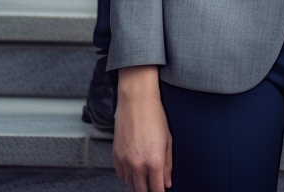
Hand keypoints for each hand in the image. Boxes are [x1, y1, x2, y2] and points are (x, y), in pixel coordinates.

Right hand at [114, 66, 171, 191]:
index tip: (162, 191)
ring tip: (145, 180)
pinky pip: (121, 175)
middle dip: (148, 190)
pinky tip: (134, 172)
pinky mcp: (115, 156)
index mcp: (154, 161)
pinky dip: (127, 177)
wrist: (137, 101)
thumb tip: (167, 183)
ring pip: (130, 184)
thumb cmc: (156, 117)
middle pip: (141, 190)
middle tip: (154, 186)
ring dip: (137, 185)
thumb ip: (168, 164)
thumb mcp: (168, 140)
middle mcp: (138, 165)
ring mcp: (125, 161)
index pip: (156, 189)